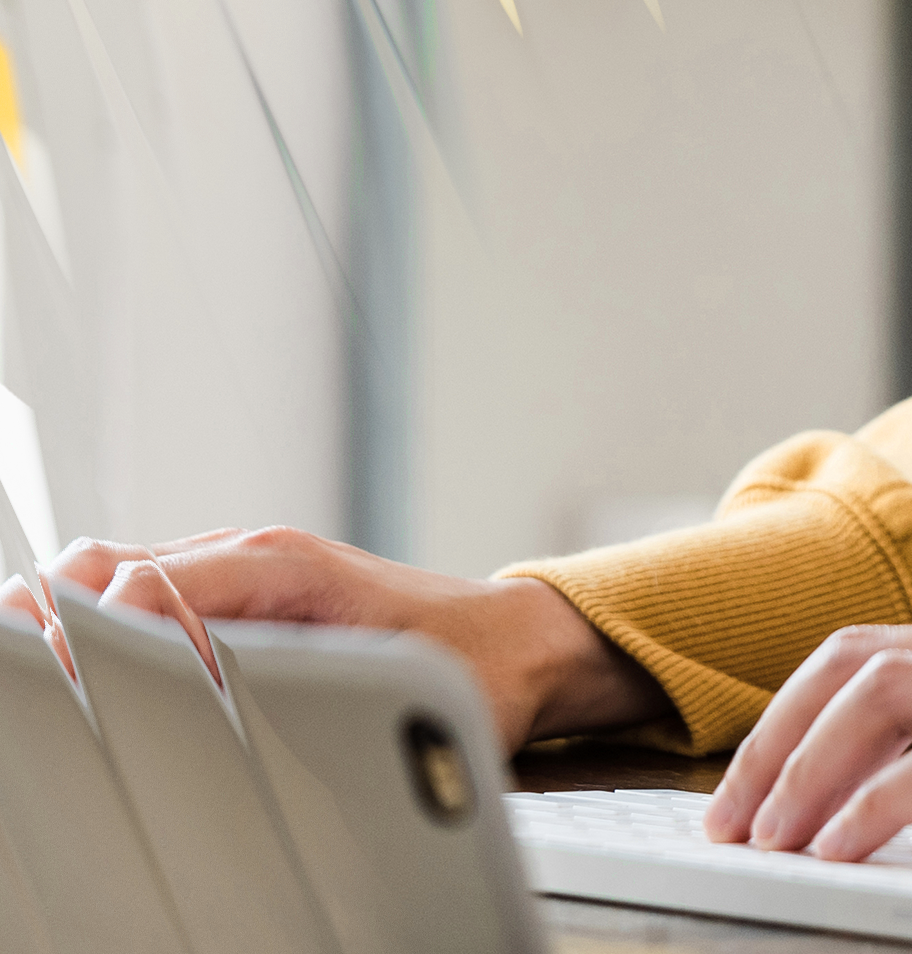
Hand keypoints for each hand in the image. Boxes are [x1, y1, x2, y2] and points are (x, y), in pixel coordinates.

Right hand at [0, 527, 668, 753]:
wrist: (513, 645)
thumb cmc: (467, 666)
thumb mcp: (398, 682)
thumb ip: (320, 687)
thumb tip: (242, 705)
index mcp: (283, 565)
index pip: (157, 581)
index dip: (101, 628)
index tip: (67, 672)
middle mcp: (251, 556)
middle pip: (111, 564)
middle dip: (57, 615)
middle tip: (34, 674)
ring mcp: (238, 572)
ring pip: (113, 570)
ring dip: (68, 613)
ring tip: (40, 670)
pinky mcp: (235, 597)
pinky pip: (142, 592)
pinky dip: (96, 619)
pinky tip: (76, 665)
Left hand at [704, 591, 911, 863]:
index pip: (899, 651)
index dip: (812, 714)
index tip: (767, 785)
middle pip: (862, 658)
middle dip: (774, 737)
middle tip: (731, 818)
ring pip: (881, 693)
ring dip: (798, 773)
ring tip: (764, 842)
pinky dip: (866, 808)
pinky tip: (836, 857)